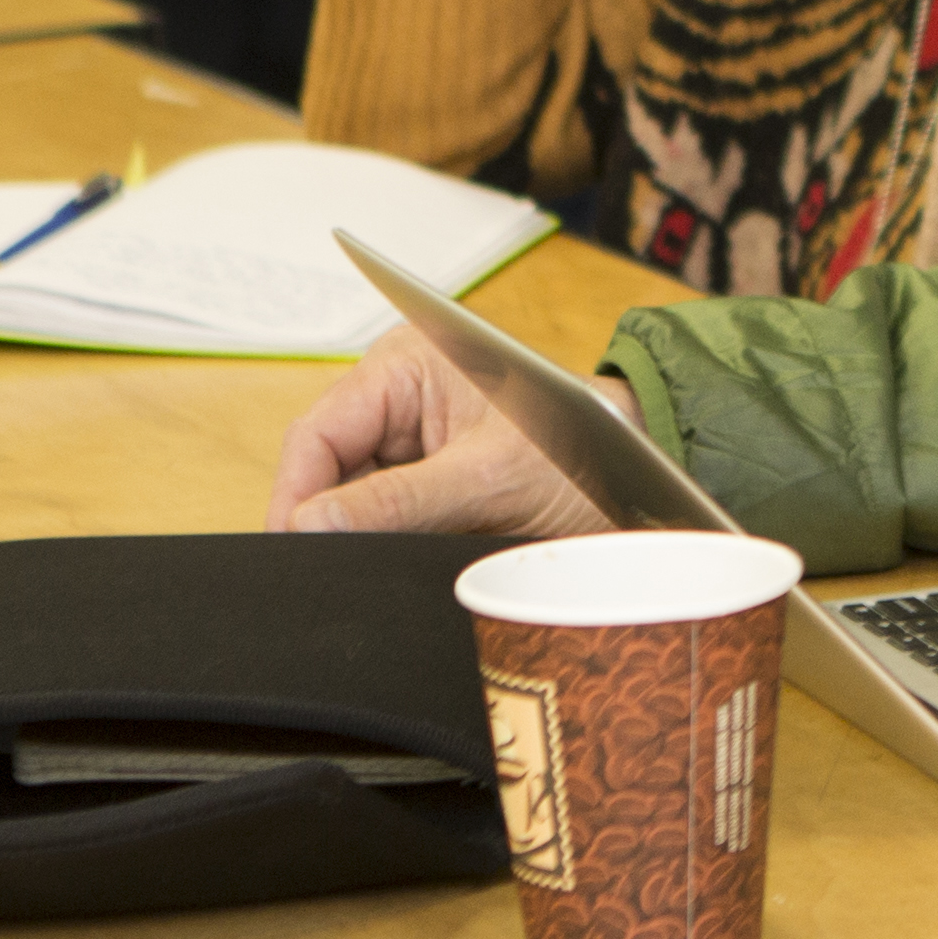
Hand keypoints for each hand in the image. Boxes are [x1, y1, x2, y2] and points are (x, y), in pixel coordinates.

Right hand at [270, 322, 619, 540]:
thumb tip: (310, 523)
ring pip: (351, 500)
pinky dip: (389, 544)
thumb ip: (397, 503)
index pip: (318, 433)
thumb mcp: (488, 480)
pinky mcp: (427, 479)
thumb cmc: (585, 449)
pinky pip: (385, 517)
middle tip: (329, 574)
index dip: (295, 495)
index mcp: (405, 365)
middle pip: (327, 469)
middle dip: (327, 521)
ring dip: (361, 536)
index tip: (292, 550)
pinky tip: (402, 562)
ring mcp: (412, 439)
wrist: (645, 480)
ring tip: (379, 565)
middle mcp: (399, 395)